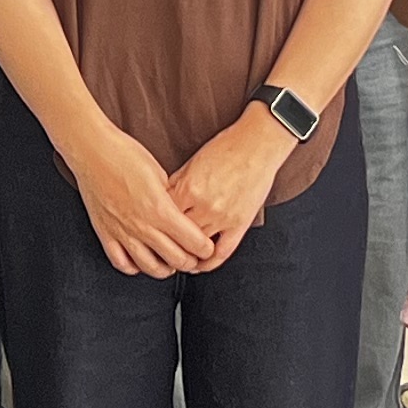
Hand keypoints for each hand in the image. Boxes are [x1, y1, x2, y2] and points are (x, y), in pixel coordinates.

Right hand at [68, 120, 219, 277]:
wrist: (92, 150)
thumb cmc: (125, 154)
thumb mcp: (160, 173)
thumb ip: (172, 198)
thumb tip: (182, 214)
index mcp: (160, 209)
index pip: (194, 242)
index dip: (206, 248)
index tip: (207, 246)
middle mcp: (143, 226)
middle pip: (176, 259)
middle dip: (191, 261)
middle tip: (194, 256)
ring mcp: (122, 233)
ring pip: (150, 267)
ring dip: (166, 268)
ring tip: (171, 261)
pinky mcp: (105, 233)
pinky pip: (122, 263)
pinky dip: (135, 267)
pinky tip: (141, 260)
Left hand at [167, 110, 294, 267]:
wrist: (258, 143)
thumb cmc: (227, 147)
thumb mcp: (193, 162)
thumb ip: (176, 183)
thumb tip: (161, 199)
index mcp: (189, 187)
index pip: (162, 215)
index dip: (154, 222)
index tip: (149, 228)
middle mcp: (204, 205)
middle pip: (177, 233)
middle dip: (166, 240)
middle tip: (158, 245)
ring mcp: (223, 217)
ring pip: (197, 246)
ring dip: (185, 254)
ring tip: (175, 257)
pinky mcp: (240, 224)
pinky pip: (222, 252)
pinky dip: (209, 262)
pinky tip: (200, 263)